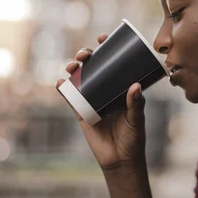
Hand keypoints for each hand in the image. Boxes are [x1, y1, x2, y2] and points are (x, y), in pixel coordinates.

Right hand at [56, 34, 146, 171]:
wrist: (120, 160)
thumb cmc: (133, 138)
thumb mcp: (137, 119)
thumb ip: (136, 104)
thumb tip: (135, 85)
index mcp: (120, 86)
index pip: (113, 62)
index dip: (107, 48)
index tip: (103, 37)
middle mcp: (105, 90)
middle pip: (93, 66)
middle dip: (86, 55)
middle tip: (85, 54)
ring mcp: (92, 100)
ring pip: (80, 78)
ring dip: (74, 68)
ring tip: (73, 66)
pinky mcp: (81, 112)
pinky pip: (70, 98)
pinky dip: (63, 88)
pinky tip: (60, 82)